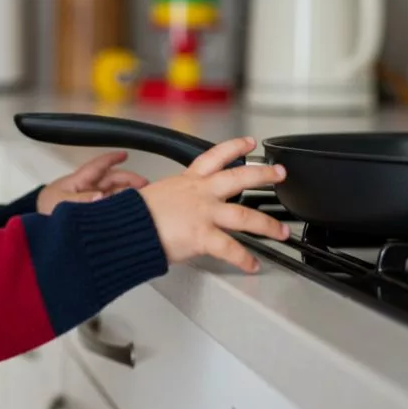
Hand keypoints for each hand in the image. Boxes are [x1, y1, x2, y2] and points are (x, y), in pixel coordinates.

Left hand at [37, 151, 148, 214]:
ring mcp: (87, 206)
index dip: (110, 159)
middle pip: (108, 181)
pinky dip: (120, 210)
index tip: (125, 154)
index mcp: (74, 184)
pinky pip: (108, 211)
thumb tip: (102, 197)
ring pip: (111, 196)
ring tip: (143, 200)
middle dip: (127, 180)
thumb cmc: (43, 220)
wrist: (38, 245)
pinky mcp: (91, 221)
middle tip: (146, 186)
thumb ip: (81, 201)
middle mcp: (82, 192)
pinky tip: (131, 213)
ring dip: (126, 196)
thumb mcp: (59, 206)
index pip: (95, 168)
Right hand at [138, 137, 288, 273]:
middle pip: (239, 178)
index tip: (249, 143)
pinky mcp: (203, 236)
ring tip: (281, 231)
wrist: (126, 228)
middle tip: (278, 173)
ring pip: (245, 215)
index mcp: (188, 182)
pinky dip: (243, 259)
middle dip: (263, 174)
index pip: (215, 156)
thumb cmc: (134, 215)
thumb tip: (173, 206)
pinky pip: (230, 249)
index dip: (234, 147)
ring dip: (267, 224)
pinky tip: (252, 265)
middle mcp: (200, 194)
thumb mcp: (155, 196)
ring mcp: (204, 214)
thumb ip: (173, 199)